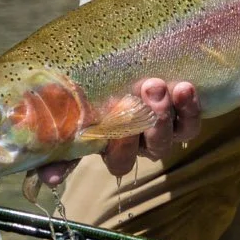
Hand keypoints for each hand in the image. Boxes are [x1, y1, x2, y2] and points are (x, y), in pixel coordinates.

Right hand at [35, 77, 200, 187]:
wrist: (127, 62)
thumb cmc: (95, 88)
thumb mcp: (75, 110)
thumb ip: (61, 140)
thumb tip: (48, 178)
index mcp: (113, 146)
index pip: (119, 161)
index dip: (120, 148)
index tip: (115, 126)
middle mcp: (141, 143)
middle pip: (152, 148)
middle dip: (149, 122)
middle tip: (145, 90)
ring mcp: (164, 132)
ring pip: (172, 136)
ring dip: (166, 114)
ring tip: (158, 85)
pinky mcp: (184, 118)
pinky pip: (191, 123)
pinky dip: (189, 107)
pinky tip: (183, 88)